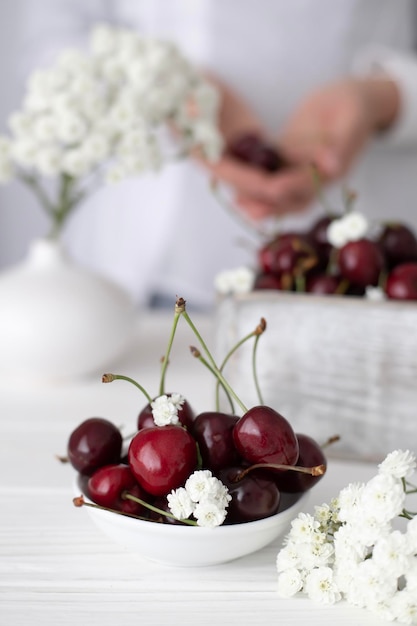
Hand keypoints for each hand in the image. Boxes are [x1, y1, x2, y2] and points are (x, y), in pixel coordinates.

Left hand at [203, 76, 399, 220]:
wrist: (351, 100)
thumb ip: (343, 143)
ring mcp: (301, 171)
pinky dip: (255, 184)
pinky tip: (235, 183)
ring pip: (279, 193)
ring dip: (259, 200)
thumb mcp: (354, 118)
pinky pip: (271, 178)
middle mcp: (317, 178)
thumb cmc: (356, 104)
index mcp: (334, 171)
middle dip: (269, 205)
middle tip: (246, 207)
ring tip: (237, 203)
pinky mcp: (289, 162)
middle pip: (291, 199)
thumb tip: (333, 167)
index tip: (270, 187)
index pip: (308, 184)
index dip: (289, 187)